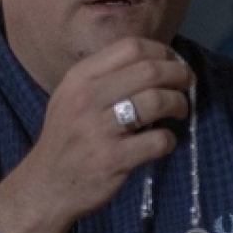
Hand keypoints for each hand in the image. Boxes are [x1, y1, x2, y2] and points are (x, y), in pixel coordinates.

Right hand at [0, 37, 191, 232]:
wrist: (46, 185)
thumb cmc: (66, 138)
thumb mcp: (71, 97)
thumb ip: (103, 77)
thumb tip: (154, 62)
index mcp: (79, 78)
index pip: (130, 47)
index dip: (161, 52)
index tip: (172, 63)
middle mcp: (87, 98)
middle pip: (149, 71)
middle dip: (178, 75)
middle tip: (186, 85)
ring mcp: (99, 129)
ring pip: (157, 101)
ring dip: (179, 104)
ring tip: (180, 112)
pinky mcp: (113, 159)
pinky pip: (158, 140)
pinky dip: (170, 139)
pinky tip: (164, 142)